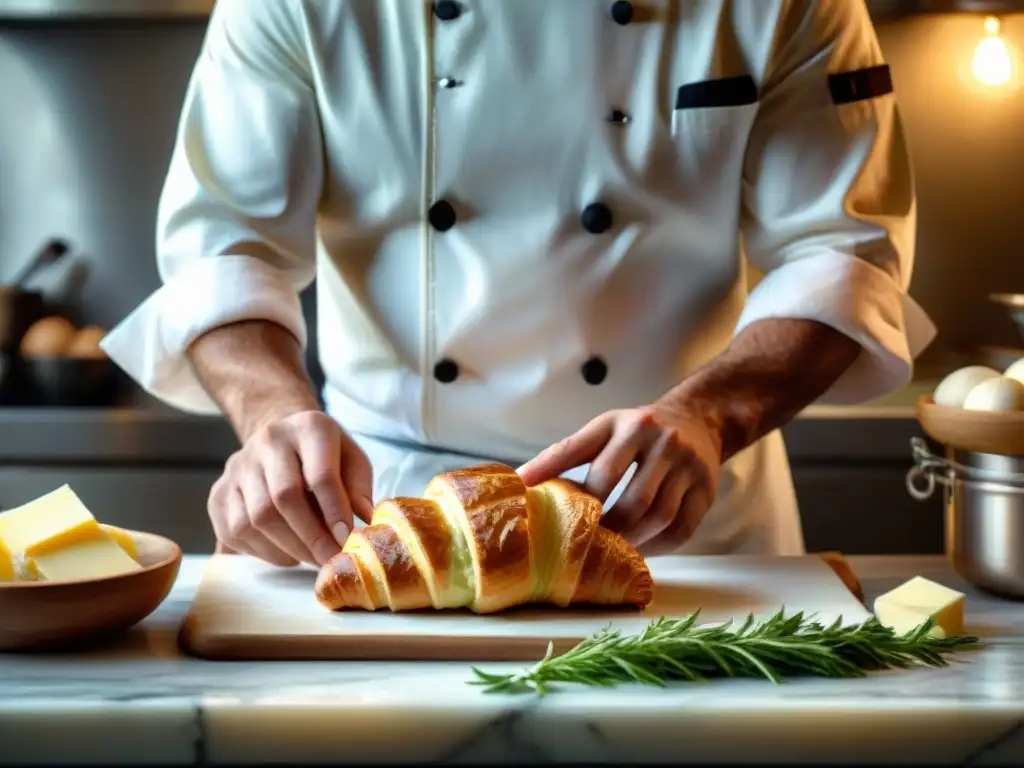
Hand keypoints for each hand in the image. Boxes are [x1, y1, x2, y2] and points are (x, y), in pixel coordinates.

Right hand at [208, 410, 373, 566]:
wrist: (281, 437)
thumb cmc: (325, 454)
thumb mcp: (351, 458)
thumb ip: (359, 487)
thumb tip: (364, 520)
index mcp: (308, 427)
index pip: (319, 474)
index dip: (334, 511)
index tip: (347, 539)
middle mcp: (268, 441)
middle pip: (283, 498)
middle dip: (311, 537)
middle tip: (331, 560)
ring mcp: (237, 467)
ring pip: (257, 519)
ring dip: (289, 548)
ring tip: (312, 557)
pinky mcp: (218, 493)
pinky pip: (236, 532)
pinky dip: (265, 551)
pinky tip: (287, 552)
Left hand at [518, 403, 721, 554]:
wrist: (696, 418)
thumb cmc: (638, 429)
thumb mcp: (602, 428)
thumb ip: (565, 452)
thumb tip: (521, 480)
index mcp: (630, 425)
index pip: (602, 468)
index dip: (580, 499)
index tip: (558, 522)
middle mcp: (663, 442)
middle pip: (634, 498)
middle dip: (609, 528)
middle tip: (587, 547)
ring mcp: (689, 466)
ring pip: (659, 516)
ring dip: (633, 540)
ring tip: (611, 553)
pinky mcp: (707, 489)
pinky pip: (683, 528)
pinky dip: (659, 546)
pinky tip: (640, 550)